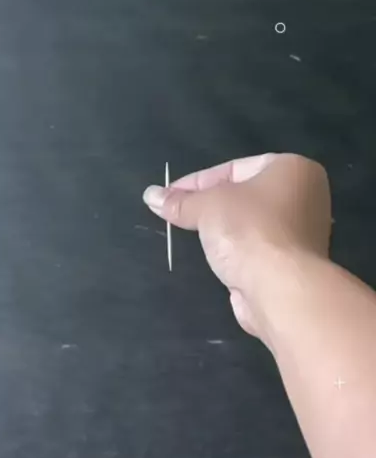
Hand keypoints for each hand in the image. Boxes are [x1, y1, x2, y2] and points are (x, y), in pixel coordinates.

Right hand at [143, 153, 330, 339]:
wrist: (281, 289)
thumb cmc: (249, 231)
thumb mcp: (207, 207)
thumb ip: (180, 201)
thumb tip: (151, 195)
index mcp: (293, 169)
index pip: (235, 168)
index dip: (197, 182)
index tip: (168, 196)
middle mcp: (305, 197)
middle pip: (244, 196)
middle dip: (210, 206)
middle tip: (178, 214)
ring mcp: (302, 234)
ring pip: (250, 225)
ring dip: (222, 231)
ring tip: (193, 236)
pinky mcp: (293, 265)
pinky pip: (256, 249)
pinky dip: (236, 252)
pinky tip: (217, 259)